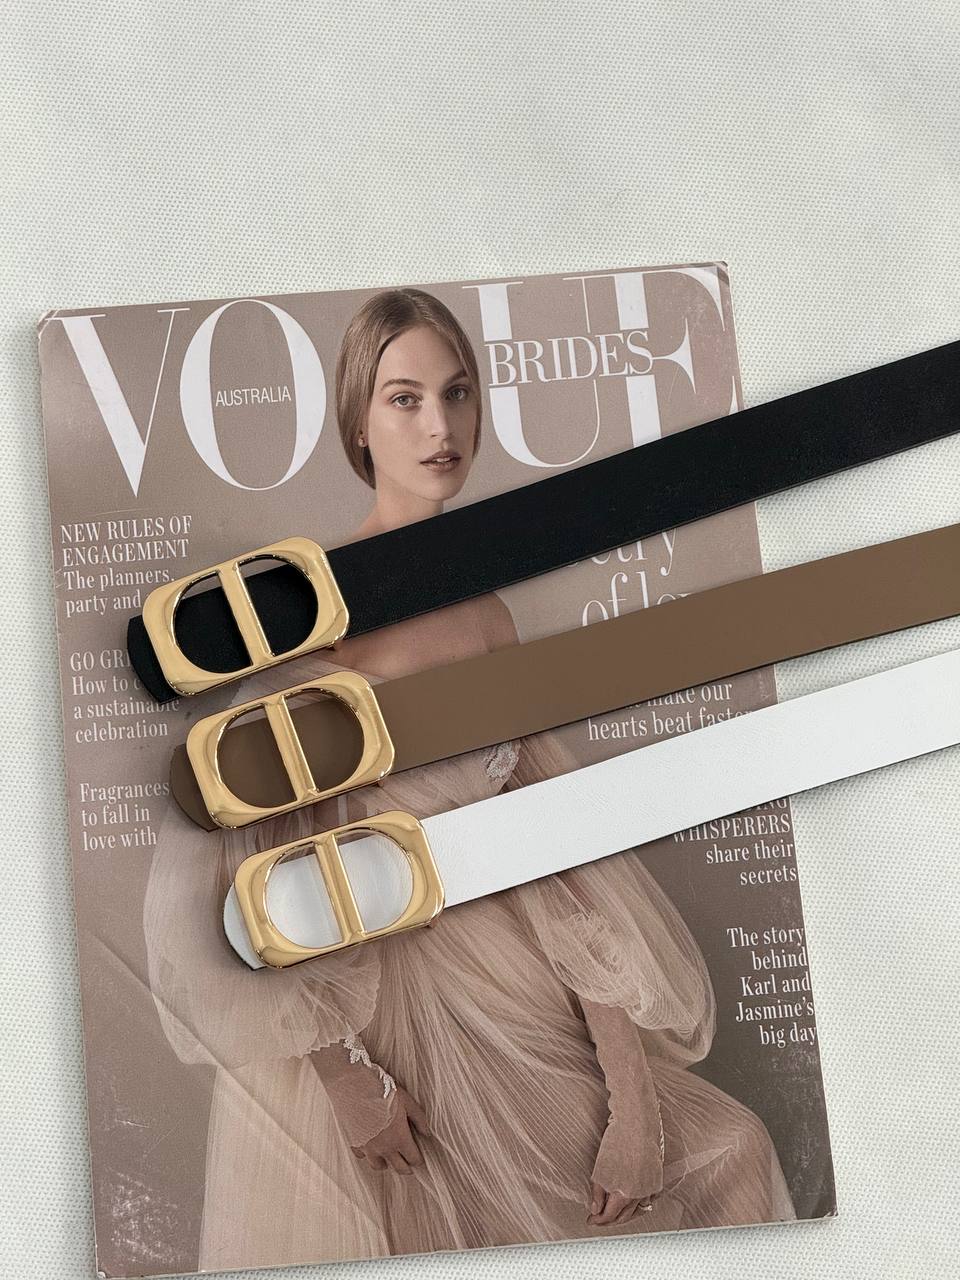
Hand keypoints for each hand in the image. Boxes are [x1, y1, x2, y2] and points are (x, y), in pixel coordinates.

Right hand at [352, 1086, 429, 1174]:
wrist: (356, 1089)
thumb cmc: (384, 1092)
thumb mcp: (407, 1102)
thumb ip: (419, 1119)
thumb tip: (427, 1133)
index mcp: (400, 1138)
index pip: (413, 1159)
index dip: (419, 1160)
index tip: (420, 1158)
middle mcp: (385, 1148)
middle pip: (399, 1168)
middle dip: (406, 1167)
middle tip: (409, 1164)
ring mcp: (368, 1148)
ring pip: (379, 1166)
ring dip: (386, 1163)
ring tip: (389, 1156)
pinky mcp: (355, 1143)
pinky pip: (362, 1156)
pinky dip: (367, 1154)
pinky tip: (370, 1146)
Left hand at [587, 1110, 663, 1225]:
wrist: (637, 1122)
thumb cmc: (617, 1140)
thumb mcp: (600, 1169)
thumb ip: (598, 1193)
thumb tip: (596, 1210)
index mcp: (625, 1193)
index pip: (610, 1216)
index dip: (599, 1220)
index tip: (591, 1219)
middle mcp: (640, 1194)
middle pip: (625, 1216)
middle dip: (611, 1220)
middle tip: (600, 1218)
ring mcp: (651, 1187)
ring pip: (638, 1210)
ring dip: (626, 1214)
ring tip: (615, 1213)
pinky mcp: (657, 1178)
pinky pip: (649, 1199)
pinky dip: (639, 1204)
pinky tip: (632, 1202)